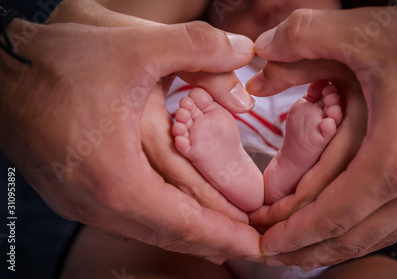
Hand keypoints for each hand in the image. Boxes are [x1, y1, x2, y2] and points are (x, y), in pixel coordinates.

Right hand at [0, 18, 260, 258]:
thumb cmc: (57, 60)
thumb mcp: (134, 44)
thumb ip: (197, 46)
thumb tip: (244, 50)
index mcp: (116, 177)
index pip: (184, 221)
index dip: (225, 235)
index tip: (256, 246)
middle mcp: (96, 202)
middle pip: (168, 234)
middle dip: (213, 241)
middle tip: (250, 246)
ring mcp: (81, 201)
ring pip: (148, 229)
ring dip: (188, 232)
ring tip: (223, 236)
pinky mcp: (74, 191)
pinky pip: (128, 216)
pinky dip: (161, 220)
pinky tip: (178, 215)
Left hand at [246, 0, 396, 268]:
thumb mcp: (368, 32)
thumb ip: (305, 36)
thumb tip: (260, 49)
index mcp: (391, 160)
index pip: (329, 215)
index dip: (291, 232)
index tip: (262, 240)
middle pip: (349, 237)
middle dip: (303, 249)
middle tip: (270, 252)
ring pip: (374, 237)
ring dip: (331, 248)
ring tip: (299, 251)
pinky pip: (395, 224)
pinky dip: (362, 234)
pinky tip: (346, 229)